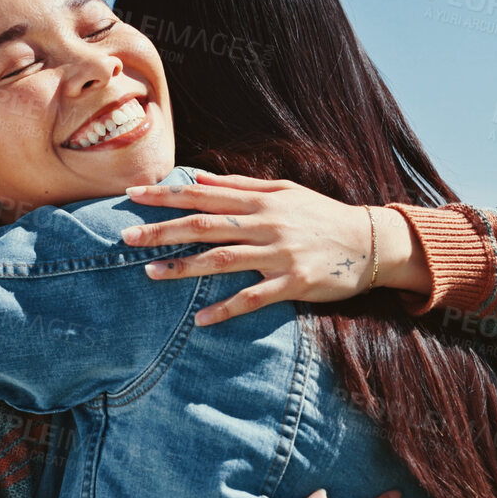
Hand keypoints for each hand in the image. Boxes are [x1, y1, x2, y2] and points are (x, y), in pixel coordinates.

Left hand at [121, 172, 418, 325]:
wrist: (370, 242)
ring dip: (184, 267)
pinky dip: (226, 309)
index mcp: (261, 200)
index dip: (166, 195)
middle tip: (126, 236)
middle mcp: (267, 224)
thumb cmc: (322, 214)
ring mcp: (280, 254)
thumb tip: (198, 178)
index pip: (203, 194)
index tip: (133, 196)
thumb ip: (241, 185)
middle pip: (205, 225)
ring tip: (150, 273)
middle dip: (163, 230)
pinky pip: (254, 298)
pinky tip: (201, 319)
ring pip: (223, 260)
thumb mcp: (284, 191)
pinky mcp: (294, 283)